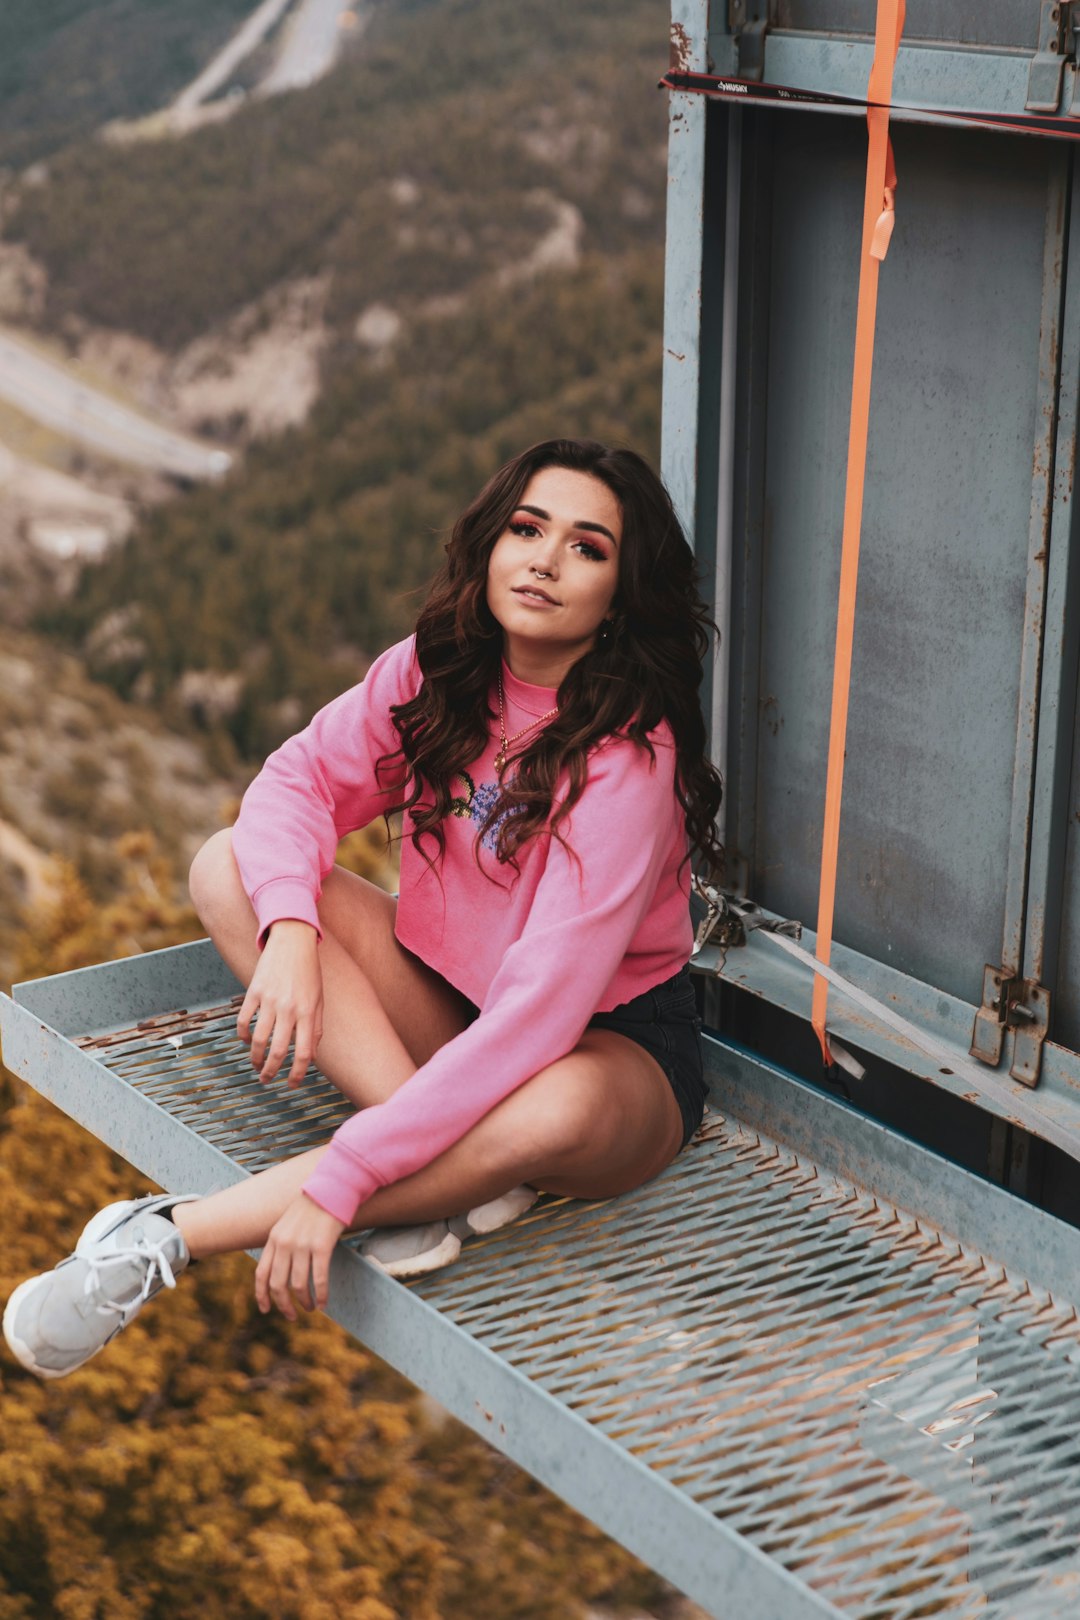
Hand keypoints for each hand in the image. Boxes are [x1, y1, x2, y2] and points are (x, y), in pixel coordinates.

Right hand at [237, 919, 322, 1085]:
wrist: (293, 940)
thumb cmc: (309, 972)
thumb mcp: (319, 999)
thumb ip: (316, 1028)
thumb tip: (310, 1056)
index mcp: (308, 1012)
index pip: (303, 1053)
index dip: (297, 1074)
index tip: (292, 1084)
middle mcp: (288, 1008)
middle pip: (277, 1051)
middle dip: (270, 1071)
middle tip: (267, 1080)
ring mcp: (269, 1000)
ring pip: (257, 1039)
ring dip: (255, 1058)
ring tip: (256, 1065)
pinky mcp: (253, 991)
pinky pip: (244, 1020)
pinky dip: (243, 1035)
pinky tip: (246, 1041)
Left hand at [255, 1193, 345, 1318]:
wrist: (332, 1188)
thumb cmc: (312, 1207)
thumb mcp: (288, 1223)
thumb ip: (281, 1244)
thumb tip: (279, 1269)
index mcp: (274, 1239)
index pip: (262, 1273)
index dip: (262, 1295)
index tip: (266, 1309)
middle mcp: (285, 1243)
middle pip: (278, 1284)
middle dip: (284, 1305)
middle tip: (292, 1316)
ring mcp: (302, 1245)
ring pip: (299, 1284)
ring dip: (304, 1301)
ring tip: (311, 1308)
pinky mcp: (322, 1246)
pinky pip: (319, 1278)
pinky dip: (321, 1294)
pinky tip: (324, 1302)